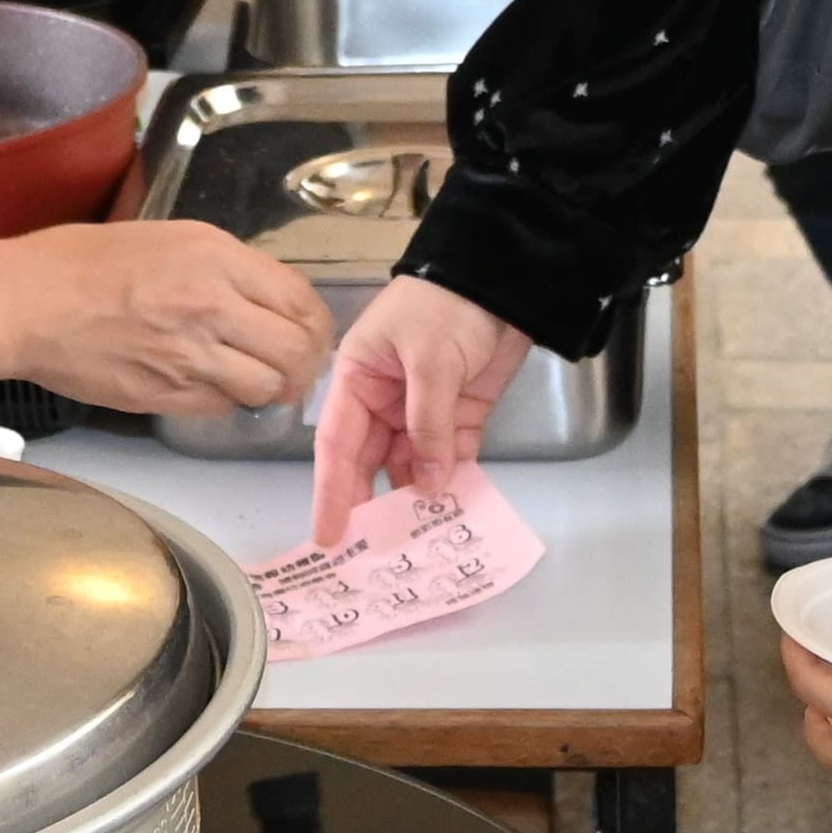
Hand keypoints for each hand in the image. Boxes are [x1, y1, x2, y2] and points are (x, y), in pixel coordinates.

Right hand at [0, 222, 334, 418]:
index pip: (300, 301)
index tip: (310, 332)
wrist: (22, 303)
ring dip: (269, 388)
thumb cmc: (79, 262)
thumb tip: (263, 299)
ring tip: (254, 379)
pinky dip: (226, 402)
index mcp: (214, 258)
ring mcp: (189, 356)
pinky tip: (208, 385)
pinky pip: (221, 408)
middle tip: (293, 365)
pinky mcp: (165, 396)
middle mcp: (211, 307)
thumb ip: (222, 268)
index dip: (315, 324)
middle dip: (303, 363)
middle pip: (296, 351)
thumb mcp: (166, 238)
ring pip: (266, 388)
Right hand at [308, 274, 531, 519]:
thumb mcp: (430, 360)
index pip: (338, 446)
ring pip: (413, 464)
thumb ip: (428, 424)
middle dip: (375, 505)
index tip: (329, 535)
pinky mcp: (461, 412)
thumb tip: (427, 484)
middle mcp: (383, 401)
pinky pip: (450, 455)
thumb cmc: (447, 305)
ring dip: (418, 497)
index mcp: (358, 380)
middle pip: (372, 462)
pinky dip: (454, 479)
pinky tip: (456, 507)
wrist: (502, 277)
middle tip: (375, 554)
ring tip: (420, 540)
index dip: (332, 492)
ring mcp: (424, 409)